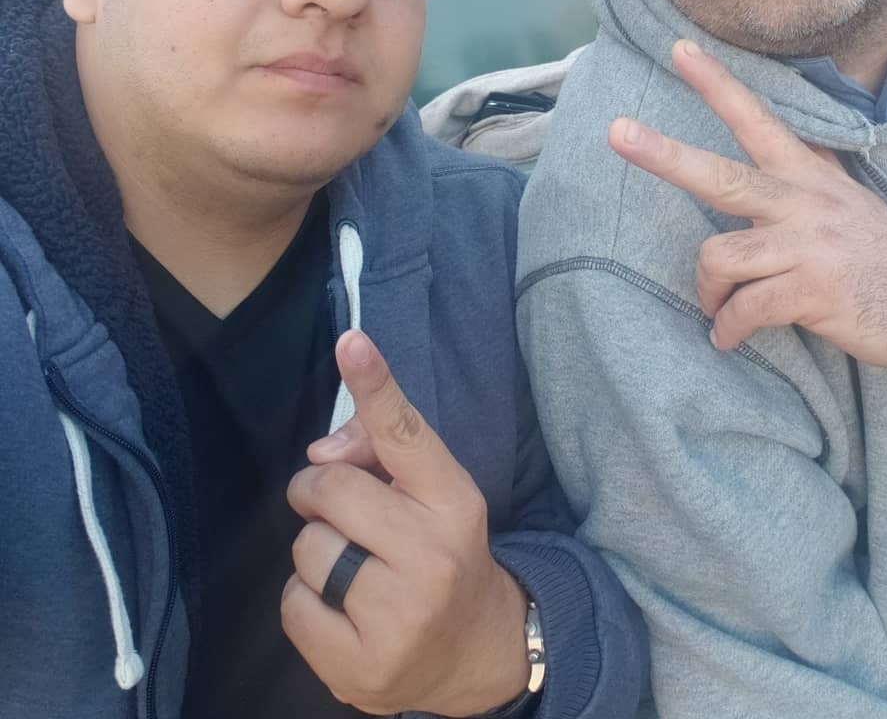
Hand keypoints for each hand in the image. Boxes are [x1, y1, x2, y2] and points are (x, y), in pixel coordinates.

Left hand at [282, 331, 529, 716]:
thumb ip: (378, 456)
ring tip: (351, 569)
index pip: (405, 435)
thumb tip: (319, 454)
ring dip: (316, 550)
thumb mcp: (431, 498)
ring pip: (306, 548)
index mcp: (454, 502)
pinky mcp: (359, 667)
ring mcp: (397, 616)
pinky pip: (291, 604)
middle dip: (319, 492)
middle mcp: (432, 555)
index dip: (375, 385)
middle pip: (331, 487)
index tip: (352, 342)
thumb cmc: (440, 553)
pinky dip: (305, 601)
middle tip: (341, 512)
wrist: (473, 654)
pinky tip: (342, 610)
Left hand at [609, 39, 886, 374]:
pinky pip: (744, 310)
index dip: (716, 84)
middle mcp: (805, 202)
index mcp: (809, 177)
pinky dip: (728, 330)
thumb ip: (800, 184)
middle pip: (720, 175)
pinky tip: (729, 338)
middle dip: (663, 154)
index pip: (755, 119)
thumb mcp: (846, 204)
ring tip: (717, 308)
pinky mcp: (815, 292)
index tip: (678, 49)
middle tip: (616, 132)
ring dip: (707, 292)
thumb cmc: (884, 259)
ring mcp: (810, 246)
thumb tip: (754, 181)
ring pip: (719, 257)